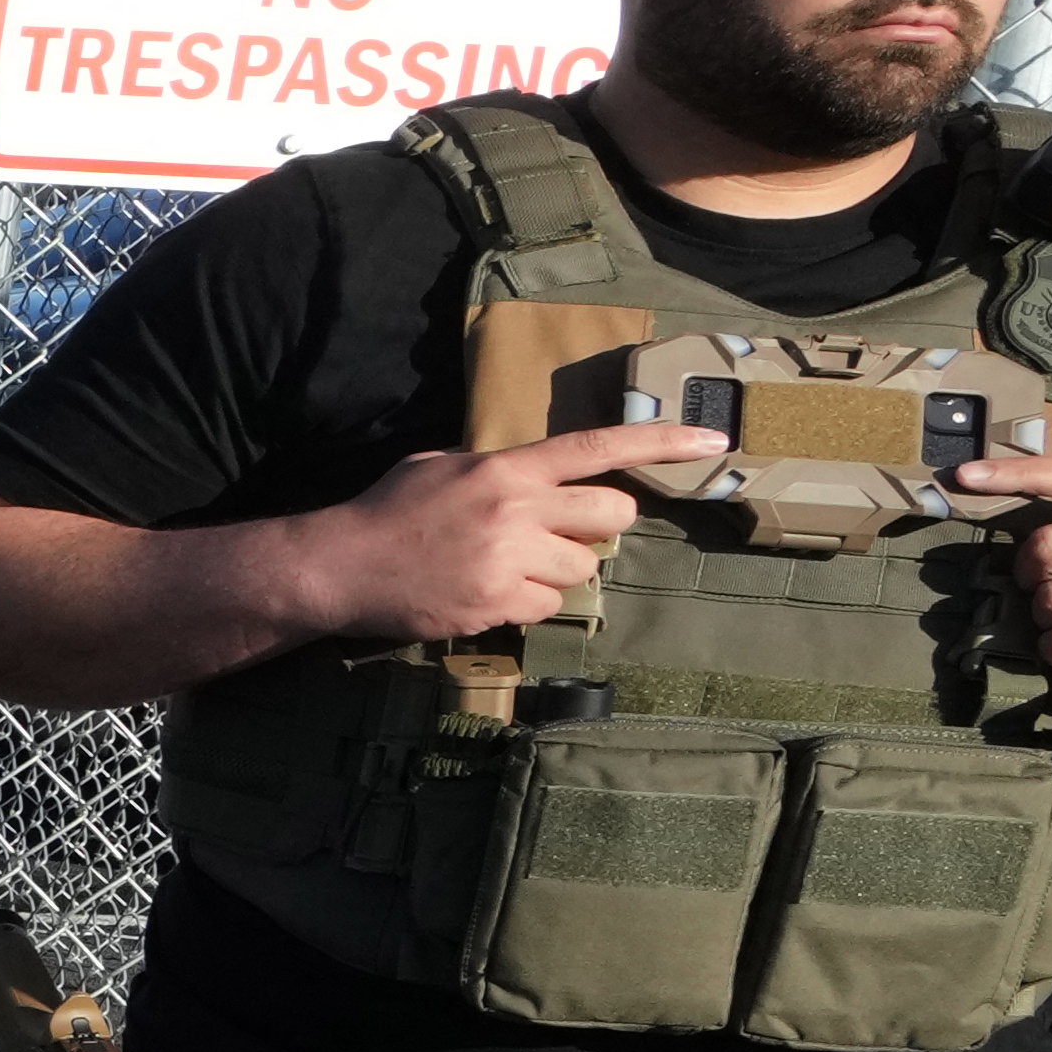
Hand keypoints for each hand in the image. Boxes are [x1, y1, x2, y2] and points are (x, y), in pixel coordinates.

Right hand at [292, 415, 711, 645]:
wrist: (337, 567)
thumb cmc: (386, 511)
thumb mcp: (440, 465)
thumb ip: (496, 466)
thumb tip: (539, 474)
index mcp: (505, 468)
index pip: (599, 447)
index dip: (662, 443)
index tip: (714, 443)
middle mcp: (515, 509)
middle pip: (610, 516)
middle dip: (596, 527)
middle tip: (559, 534)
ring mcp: (507, 559)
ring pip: (582, 570)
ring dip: (556, 572)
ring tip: (509, 569)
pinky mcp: (495, 604)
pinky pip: (547, 607)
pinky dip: (526, 604)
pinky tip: (487, 593)